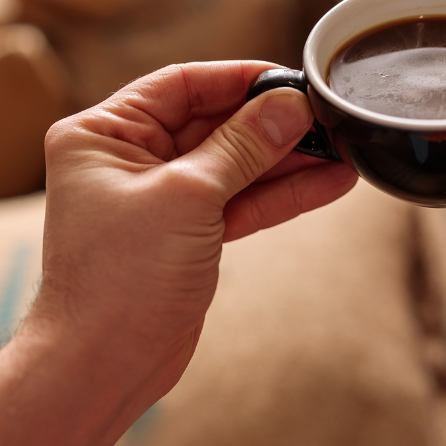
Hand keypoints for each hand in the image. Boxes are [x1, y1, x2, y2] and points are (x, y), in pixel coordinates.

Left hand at [29, 61, 356, 398]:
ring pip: (236, 165)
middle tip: (328, 118)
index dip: (240, 80)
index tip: (292, 81)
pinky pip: (241, 201)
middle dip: (273, 124)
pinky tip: (328, 182)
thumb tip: (289, 105)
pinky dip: (281, 194)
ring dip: (288, 160)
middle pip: (215, 123)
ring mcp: (161, 198)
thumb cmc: (119, 280)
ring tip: (343, 150)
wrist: (103, 366)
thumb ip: (242, 146)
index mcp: (104, 133)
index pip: (182, 85)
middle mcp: (129, 158)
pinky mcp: (188, 233)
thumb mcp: (187, 197)